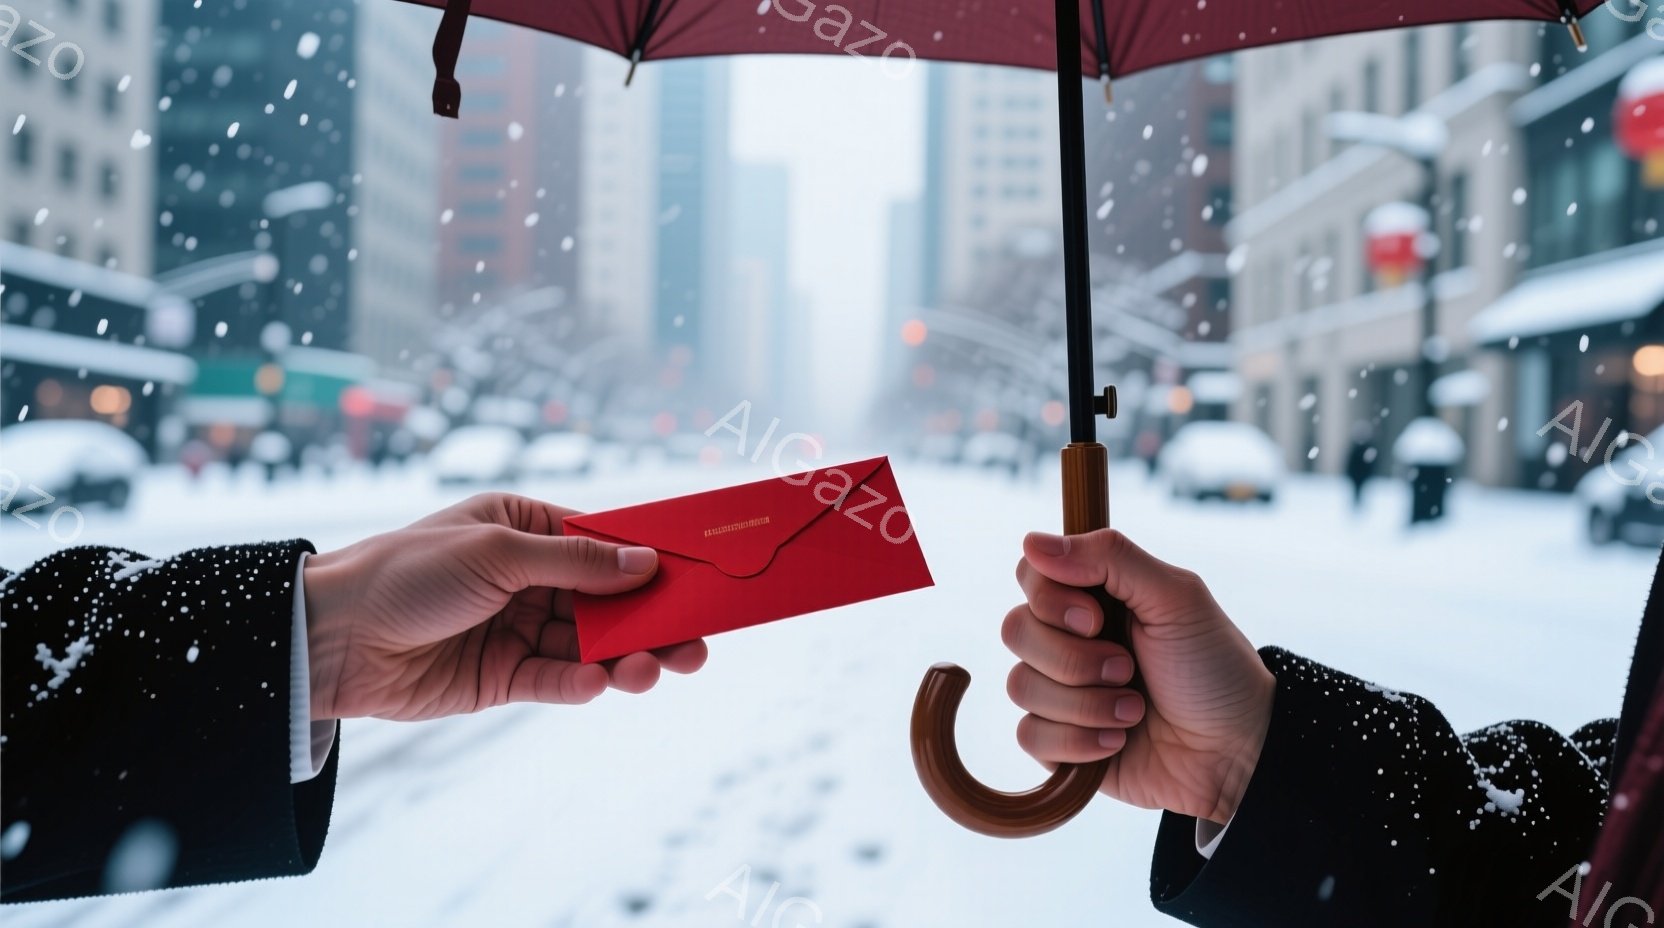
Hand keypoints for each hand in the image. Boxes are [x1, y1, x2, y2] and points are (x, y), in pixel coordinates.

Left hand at [302, 493, 707, 720]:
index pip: (603, 542)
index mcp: (525, 529)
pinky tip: (603, 683)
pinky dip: (582, 684)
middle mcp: (527, 578)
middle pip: (608, 600)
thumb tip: (645, 562)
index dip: (650, 560)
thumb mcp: (497, 554)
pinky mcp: (502, 677)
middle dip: (652, 621)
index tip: (697, 578)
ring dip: (625, 657)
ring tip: (654, 669)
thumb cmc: (406, 573)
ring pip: (589, 645)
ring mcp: (517, 628)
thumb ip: (575, 563)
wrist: (329, 639)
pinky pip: (555, 680)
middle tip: (697, 644)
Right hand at [1002, 529, 1273, 825]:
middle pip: (1015, 631)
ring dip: (1086, 704)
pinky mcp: (1059, 742)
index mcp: (1093, 596)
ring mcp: (1061, 691)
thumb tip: (1032, 541)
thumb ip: (1110, 558)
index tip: (1096, 618)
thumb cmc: (1214, 668)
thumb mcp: (1176, 598)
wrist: (1237, 752)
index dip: (1050, 598)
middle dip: (1075, 659)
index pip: (1029, 575)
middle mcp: (1069, 638)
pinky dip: (1078, 741)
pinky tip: (1118, 742)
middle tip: (1128, 668)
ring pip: (1021, 687)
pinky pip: (1030, 737)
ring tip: (1134, 711)